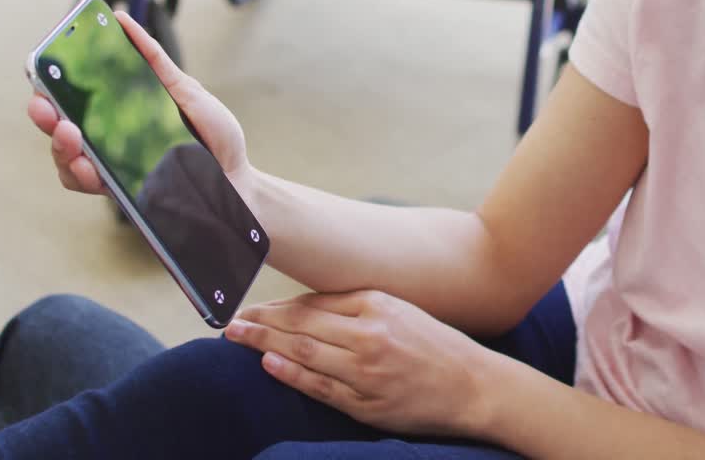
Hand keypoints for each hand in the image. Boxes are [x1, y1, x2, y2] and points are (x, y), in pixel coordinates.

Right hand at [27, 10, 253, 195]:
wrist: (240, 180)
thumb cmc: (214, 135)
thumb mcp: (187, 92)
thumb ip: (154, 62)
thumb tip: (122, 20)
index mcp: (119, 113)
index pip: (74, 96)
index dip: (51, 83)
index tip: (39, 66)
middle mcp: (107, 140)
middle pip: (60, 127)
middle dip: (43, 114)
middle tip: (43, 104)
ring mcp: (111, 168)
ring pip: (66, 159)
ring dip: (60, 146)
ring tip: (68, 132)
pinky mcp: (121, 193)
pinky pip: (88, 186)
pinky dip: (81, 174)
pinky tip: (87, 165)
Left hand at [226, 290, 495, 437]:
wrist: (475, 386)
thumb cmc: (436, 346)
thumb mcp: (401, 311)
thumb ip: (357, 306)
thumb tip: (307, 306)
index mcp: (378, 305)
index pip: (314, 302)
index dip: (277, 305)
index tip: (250, 306)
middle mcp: (370, 334)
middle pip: (302, 324)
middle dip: (261, 322)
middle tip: (230, 321)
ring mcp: (367, 370)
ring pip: (305, 352)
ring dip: (265, 344)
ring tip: (237, 338)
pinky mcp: (367, 402)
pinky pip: (320, 386)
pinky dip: (291, 374)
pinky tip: (268, 365)